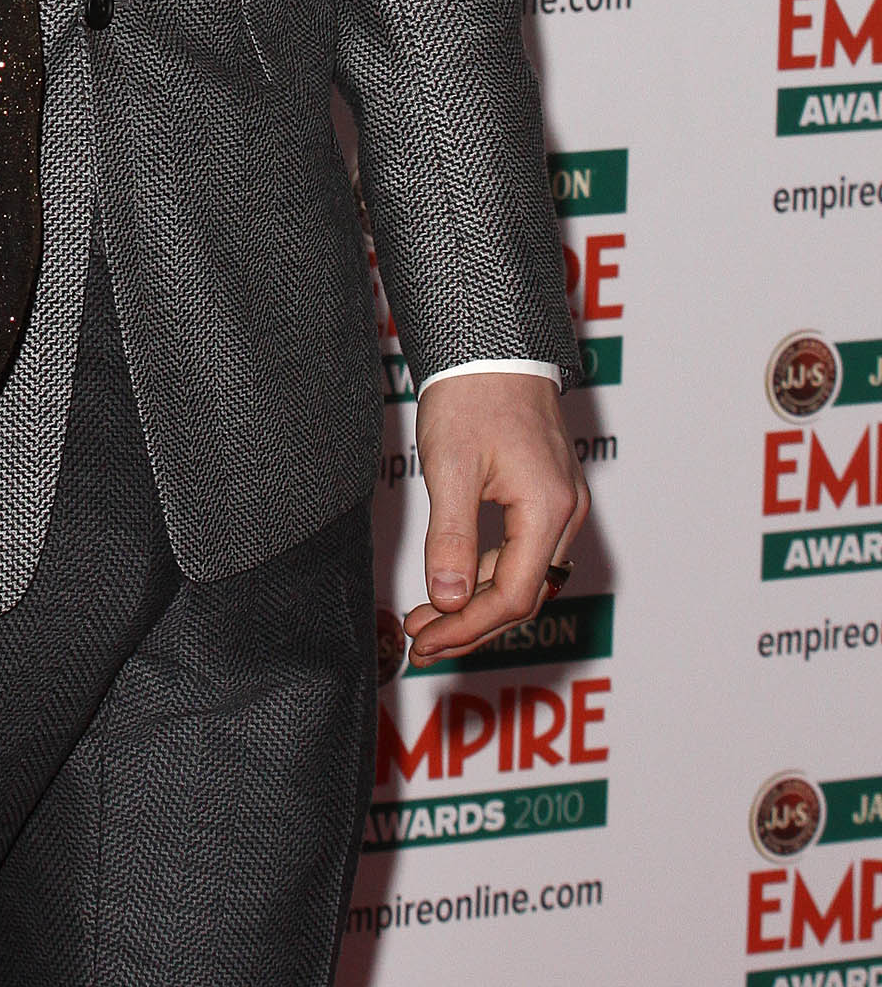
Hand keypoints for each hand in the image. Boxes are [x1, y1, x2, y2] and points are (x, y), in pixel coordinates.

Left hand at [404, 373, 588, 663]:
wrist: (490, 345)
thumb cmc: (471, 396)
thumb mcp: (452, 469)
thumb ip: (450, 538)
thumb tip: (446, 600)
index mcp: (548, 510)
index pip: (511, 596)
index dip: (467, 627)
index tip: (426, 641)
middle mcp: (565, 513)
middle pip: (522, 594)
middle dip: (470, 623)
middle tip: (421, 640)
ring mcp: (560, 504)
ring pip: (523, 576)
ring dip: (476, 601)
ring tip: (426, 617)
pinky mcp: (546, 494)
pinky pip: (522, 551)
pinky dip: (486, 572)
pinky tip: (451, 581)